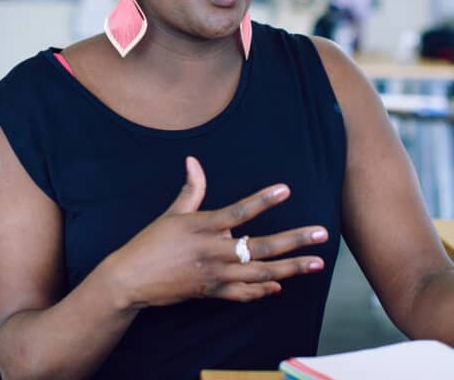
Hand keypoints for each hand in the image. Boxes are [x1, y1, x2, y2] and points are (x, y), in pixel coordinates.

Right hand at [102, 156, 328, 309]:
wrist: (131, 279)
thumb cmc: (151, 242)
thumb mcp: (172, 213)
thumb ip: (191, 189)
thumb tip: (193, 160)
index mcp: (204, 227)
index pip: (240, 211)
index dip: (263, 200)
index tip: (286, 190)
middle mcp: (214, 251)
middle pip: (262, 247)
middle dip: (295, 241)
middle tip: (322, 235)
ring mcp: (215, 275)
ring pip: (261, 273)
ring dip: (291, 268)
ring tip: (316, 263)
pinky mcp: (212, 292)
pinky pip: (244, 293)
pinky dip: (263, 290)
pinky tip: (281, 284)